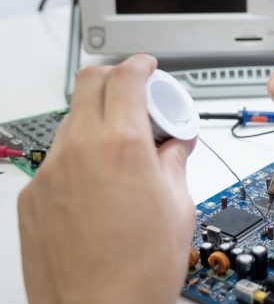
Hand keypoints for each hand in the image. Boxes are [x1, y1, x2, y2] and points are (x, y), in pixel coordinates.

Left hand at [18, 55, 195, 303]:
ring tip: (125, 152)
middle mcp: (78, 150)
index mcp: (121, 146)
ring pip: (72, 122)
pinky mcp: (33, 198)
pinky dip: (80, 155)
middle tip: (138, 100)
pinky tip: (101, 185)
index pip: (125, 78)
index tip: (148, 69)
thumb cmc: (139, 270)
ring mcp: (49, 173)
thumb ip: (174, 162)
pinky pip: (57, 158)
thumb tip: (176, 145)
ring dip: (98, 120)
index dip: (141, 66)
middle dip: (115, 79)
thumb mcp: (179, 206)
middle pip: (88, 84)